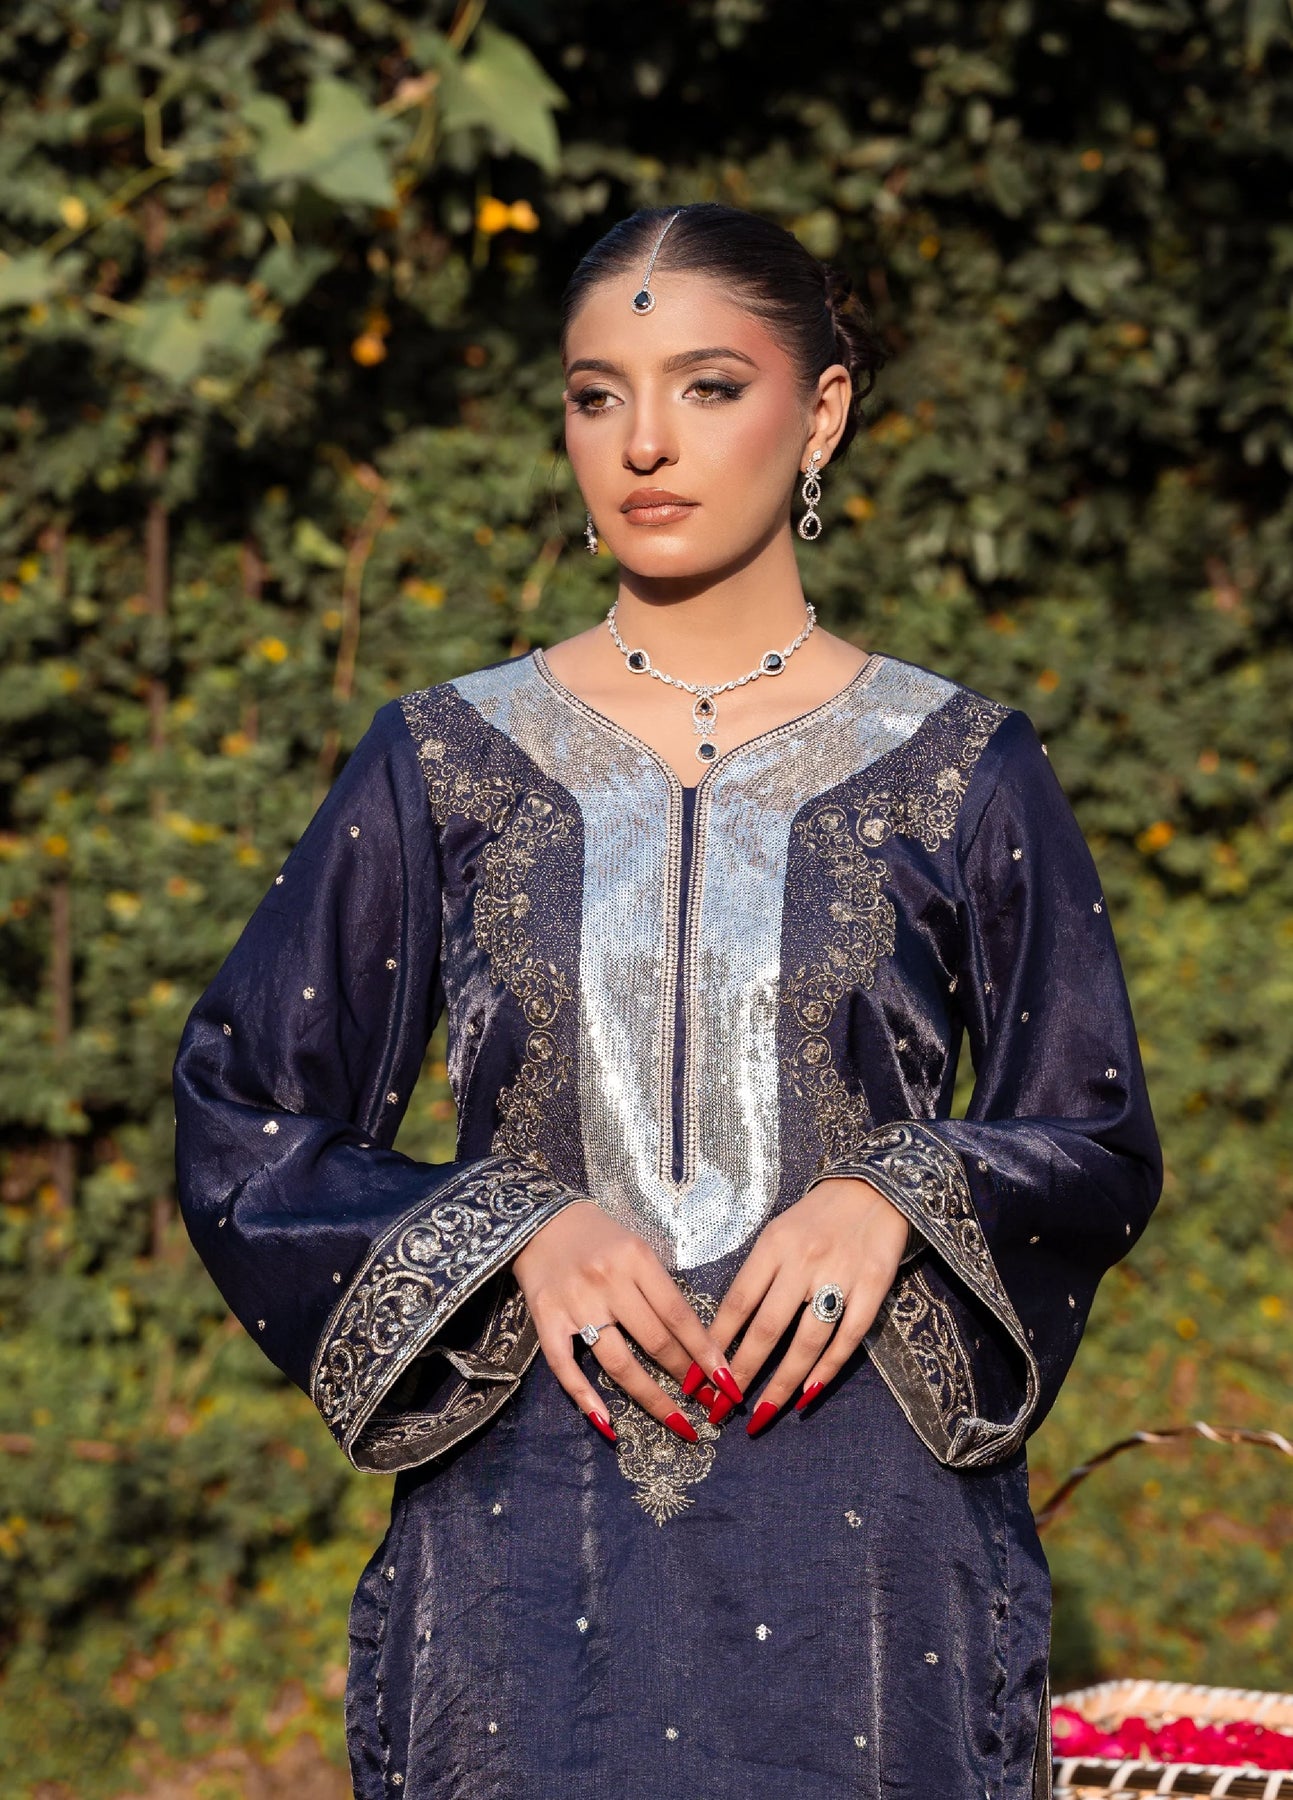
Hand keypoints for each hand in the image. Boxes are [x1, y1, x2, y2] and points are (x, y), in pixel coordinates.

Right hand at [512, 1201, 739, 1444]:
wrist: (538, 1219)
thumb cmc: (596, 1234)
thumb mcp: (636, 1246)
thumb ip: (659, 1286)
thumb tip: (692, 1337)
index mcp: (636, 1258)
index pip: (679, 1314)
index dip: (705, 1352)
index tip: (726, 1379)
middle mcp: (608, 1281)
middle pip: (654, 1342)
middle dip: (686, 1377)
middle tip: (708, 1403)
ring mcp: (576, 1303)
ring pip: (619, 1362)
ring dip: (651, 1397)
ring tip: (677, 1421)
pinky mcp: (546, 1320)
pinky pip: (566, 1367)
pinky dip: (585, 1398)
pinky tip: (607, 1423)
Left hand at [707, 1178, 909, 1432]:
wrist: (875, 1188)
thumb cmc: (816, 1217)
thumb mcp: (777, 1233)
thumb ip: (757, 1276)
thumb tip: (727, 1331)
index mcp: (773, 1245)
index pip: (737, 1303)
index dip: (715, 1345)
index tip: (698, 1379)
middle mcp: (804, 1260)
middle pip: (767, 1328)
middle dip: (742, 1374)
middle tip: (723, 1409)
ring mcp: (840, 1275)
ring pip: (806, 1341)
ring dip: (782, 1383)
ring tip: (762, 1413)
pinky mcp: (874, 1287)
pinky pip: (847, 1338)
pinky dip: (827, 1370)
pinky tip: (808, 1395)